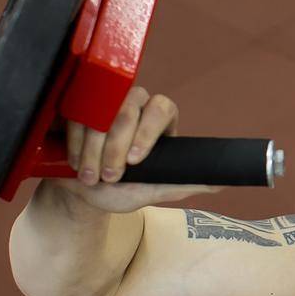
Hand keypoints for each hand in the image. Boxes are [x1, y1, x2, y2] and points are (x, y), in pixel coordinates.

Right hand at [48, 85, 220, 214]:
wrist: (80, 194)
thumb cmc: (120, 190)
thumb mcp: (152, 190)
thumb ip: (182, 184)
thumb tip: (220, 182)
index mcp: (159, 118)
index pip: (162, 107)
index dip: (148, 131)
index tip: (134, 160)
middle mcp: (135, 104)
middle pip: (128, 109)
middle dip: (115, 148)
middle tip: (109, 177)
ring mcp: (104, 102)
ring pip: (101, 112)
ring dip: (93, 149)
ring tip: (91, 177)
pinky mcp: (78, 106)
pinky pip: (76, 114)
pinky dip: (74, 142)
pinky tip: (74, 162)